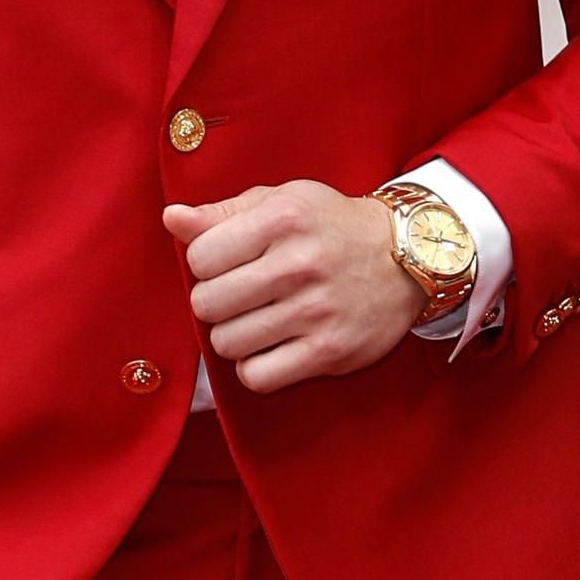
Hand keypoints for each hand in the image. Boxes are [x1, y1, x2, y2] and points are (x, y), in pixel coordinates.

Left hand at [163, 181, 414, 391]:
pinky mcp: (330, 351)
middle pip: (207, 304)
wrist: (407, 257)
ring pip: (228, 344)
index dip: (206, 264)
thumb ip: (223, 213)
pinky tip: (271, 348)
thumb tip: (172, 219)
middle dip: (216, 303)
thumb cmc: (331, 227)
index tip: (229, 264)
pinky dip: (256, 367)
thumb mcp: (282, 202)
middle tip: (241, 296)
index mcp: (282, 219)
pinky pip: (258, 377)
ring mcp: (316, 311)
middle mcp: (299, 264)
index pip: (199, 258)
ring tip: (257, 321)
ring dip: (234, 337)